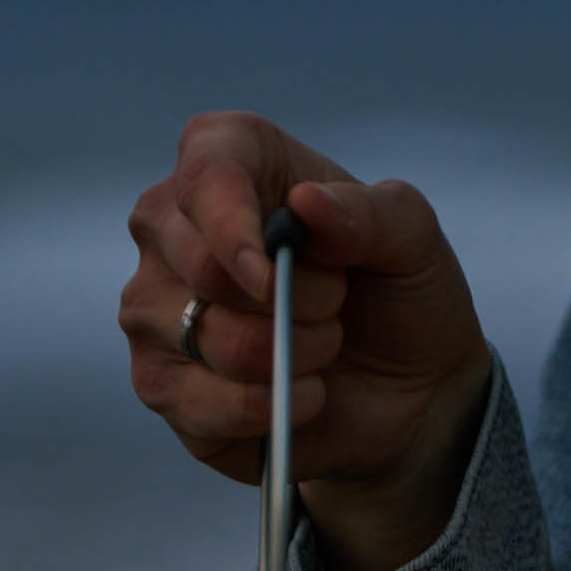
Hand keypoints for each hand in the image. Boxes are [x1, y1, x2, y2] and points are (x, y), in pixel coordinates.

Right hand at [121, 112, 491, 570]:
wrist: (410, 394)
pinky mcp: (163, 384)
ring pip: (207, 338)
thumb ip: (372, 213)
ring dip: (287, 359)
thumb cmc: (399, 297)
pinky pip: (195, 402)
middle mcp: (173, 226)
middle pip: (204, 266)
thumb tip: (307, 202)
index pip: (206, 170)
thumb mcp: (414, 242)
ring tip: (322, 350)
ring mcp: (156, 306)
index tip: (272, 275)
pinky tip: (300, 398)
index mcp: (229, 161)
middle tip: (335, 308)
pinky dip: (266, 409)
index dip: (233, 225)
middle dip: (292, 304)